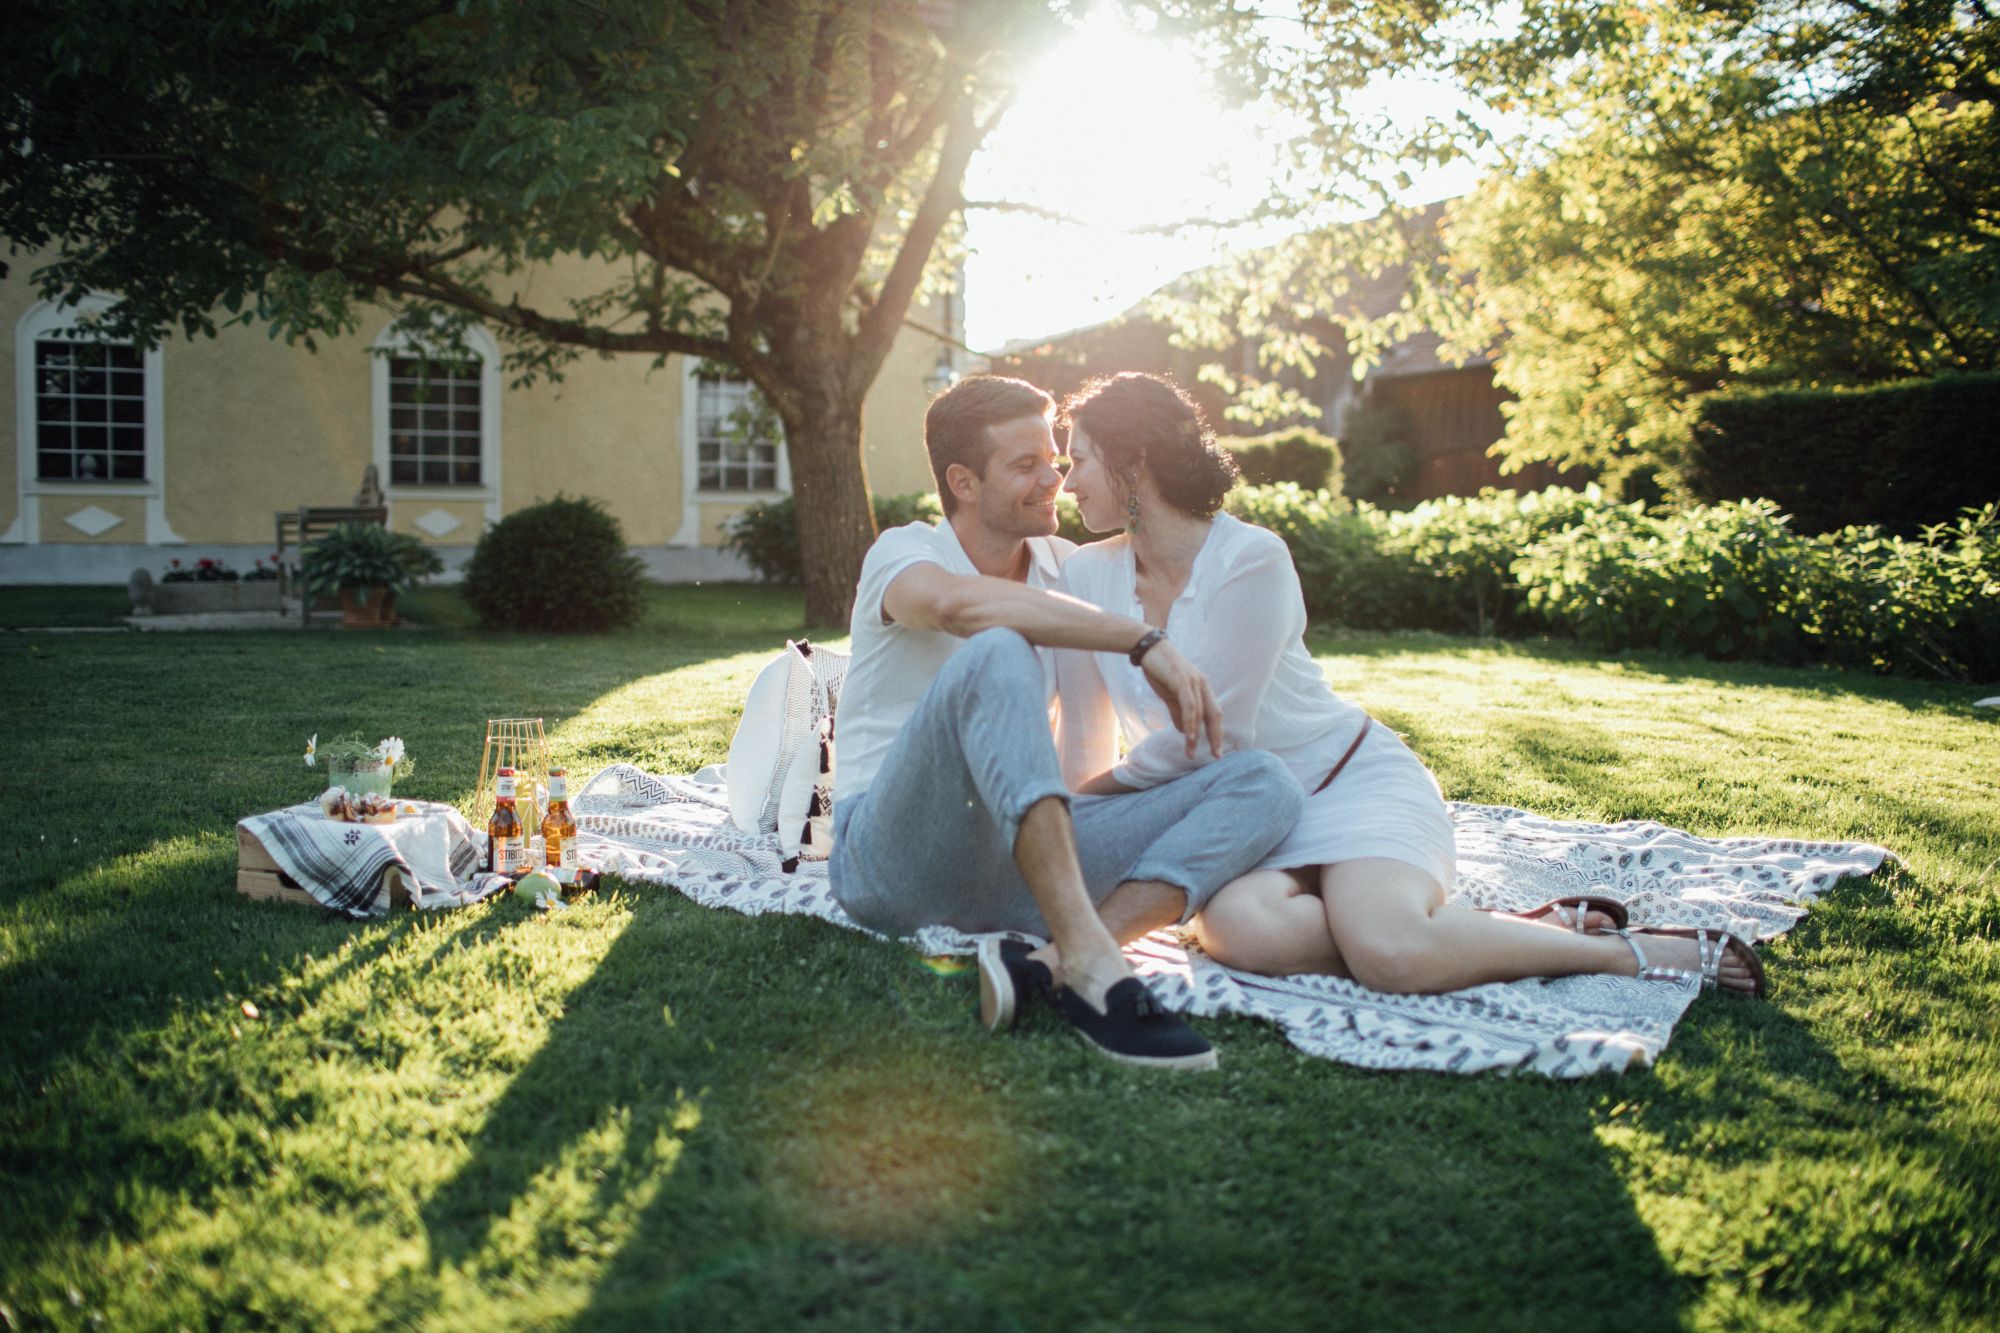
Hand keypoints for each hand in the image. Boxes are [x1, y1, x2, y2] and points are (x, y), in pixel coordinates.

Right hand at [1138, 639, 1224, 758]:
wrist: (1148, 649)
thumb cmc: (1159, 670)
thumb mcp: (1170, 695)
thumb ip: (1178, 712)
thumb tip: (1184, 731)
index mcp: (1202, 688)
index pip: (1213, 713)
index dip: (1216, 732)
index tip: (1216, 750)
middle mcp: (1202, 685)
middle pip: (1214, 714)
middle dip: (1216, 736)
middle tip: (1216, 755)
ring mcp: (1194, 682)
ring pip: (1200, 713)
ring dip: (1196, 735)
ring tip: (1191, 752)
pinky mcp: (1183, 680)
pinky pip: (1190, 706)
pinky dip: (1190, 722)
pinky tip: (1187, 736)